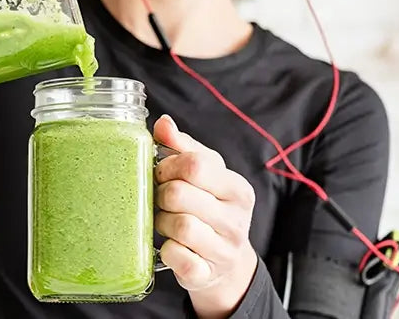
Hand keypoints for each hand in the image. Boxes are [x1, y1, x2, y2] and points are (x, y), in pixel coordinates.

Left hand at [153, 114, 259, 317]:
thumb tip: (163, 123)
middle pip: (179, 194)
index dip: (168, 166)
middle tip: (162, 200)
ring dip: (161, 222)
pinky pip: (177, 257)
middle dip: (161, 195)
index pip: (195, 165)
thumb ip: (183, 148)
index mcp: (237, 189)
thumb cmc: (209, 210)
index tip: (162, 173)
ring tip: (165, 222)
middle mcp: (236, 220)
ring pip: (179, 225)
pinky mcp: (207, 274)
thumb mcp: (205, 176)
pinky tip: (171, 246)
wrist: (225, 264)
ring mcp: (224, 249)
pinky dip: (166, 251)